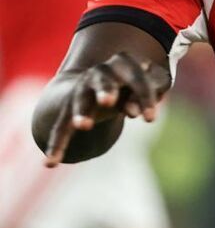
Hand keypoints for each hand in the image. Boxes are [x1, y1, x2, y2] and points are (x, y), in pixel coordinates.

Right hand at [43, 52, 170, 166]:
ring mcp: (81, 90)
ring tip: (84, 126)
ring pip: (79, 101)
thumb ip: (147, 94)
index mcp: (124, 63)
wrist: (107, 78)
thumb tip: (132, 111)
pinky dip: (57, 144)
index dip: (145, 97)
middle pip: (103, 81)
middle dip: (105, 90)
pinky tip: (50, 163)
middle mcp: (99, 74)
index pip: (137, 78)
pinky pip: (61, 127)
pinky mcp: (70, 110)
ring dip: (81, 112)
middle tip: (108, 101)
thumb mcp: (151, 85)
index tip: (149, 119)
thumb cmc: (138, 83)